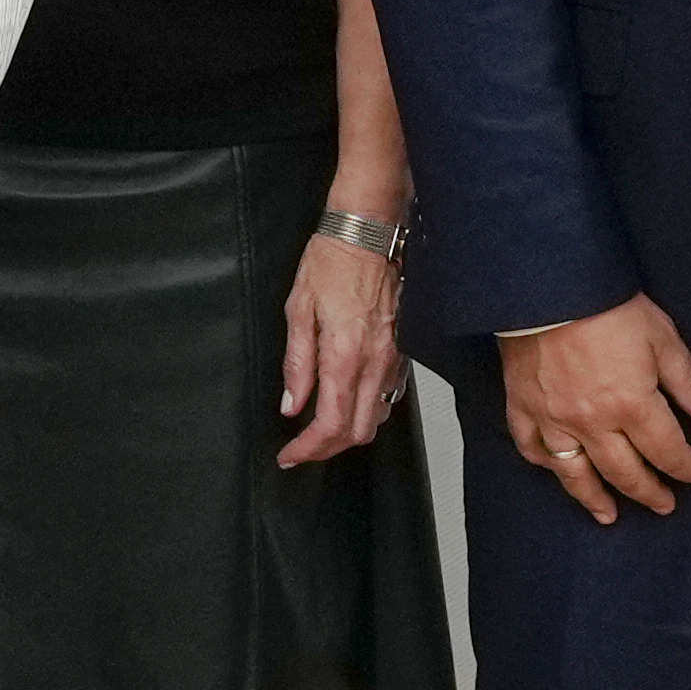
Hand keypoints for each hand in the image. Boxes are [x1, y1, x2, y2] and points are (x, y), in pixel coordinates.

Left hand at [276, 220, 407, 469]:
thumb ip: (298, 363)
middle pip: (357, 432)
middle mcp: (374, 363)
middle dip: (327, 449)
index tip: (289, 456)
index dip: (308, 449)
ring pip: (376, 418)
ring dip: (348, 432)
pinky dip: (366, 410)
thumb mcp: (298, 310)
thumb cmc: (332, 263)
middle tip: (301, 448)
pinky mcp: (401, 351)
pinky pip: (387, 396)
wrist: (368, 233)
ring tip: (319, 430)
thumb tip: (292, 404)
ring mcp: (392, 359)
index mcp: (344, 356)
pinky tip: (346, 403)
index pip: (329, 424)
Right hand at [498, 294, 690, 525]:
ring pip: (576, 474)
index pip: (667, 451)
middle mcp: (592, 424)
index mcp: (631, 406)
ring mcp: (553, 421)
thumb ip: (689, 383)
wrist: (547, 286)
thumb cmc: (606, 306)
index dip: (687, 469)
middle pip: (625, 472)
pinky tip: (557, 471)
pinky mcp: (522, 408)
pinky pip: (532, 448)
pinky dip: (545, 464)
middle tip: (663, 506)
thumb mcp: (662, 338)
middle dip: (648, 493)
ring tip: (608, 516)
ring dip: (595, 498)